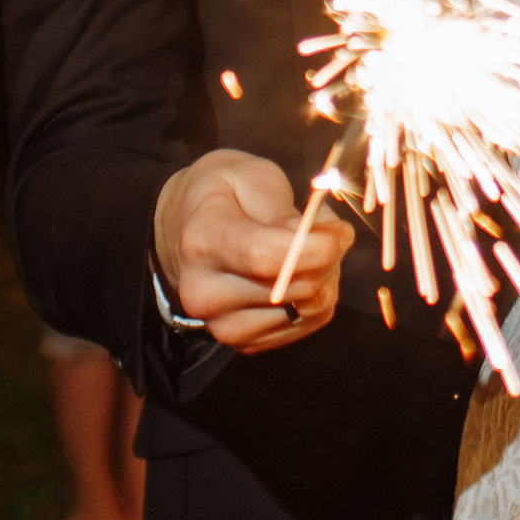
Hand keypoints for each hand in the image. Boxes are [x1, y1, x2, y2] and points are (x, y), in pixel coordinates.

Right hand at [153, 148, 353, 353]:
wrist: (181, 231)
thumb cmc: (219, 195)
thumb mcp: (249, 177)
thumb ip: (284, 210)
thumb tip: (325, 238)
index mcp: (201, 241)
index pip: (266, 258)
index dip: (316, 247)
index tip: (339, 230)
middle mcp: (204, 292)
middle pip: (294, 286)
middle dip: (329, 255)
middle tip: (326, 227)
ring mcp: (221, 325)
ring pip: (308, 308)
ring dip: (327, 275)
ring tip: (310, 246)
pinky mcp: (243, 342)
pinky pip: (308, 323)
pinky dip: (318, 295)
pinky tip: (302, 271)